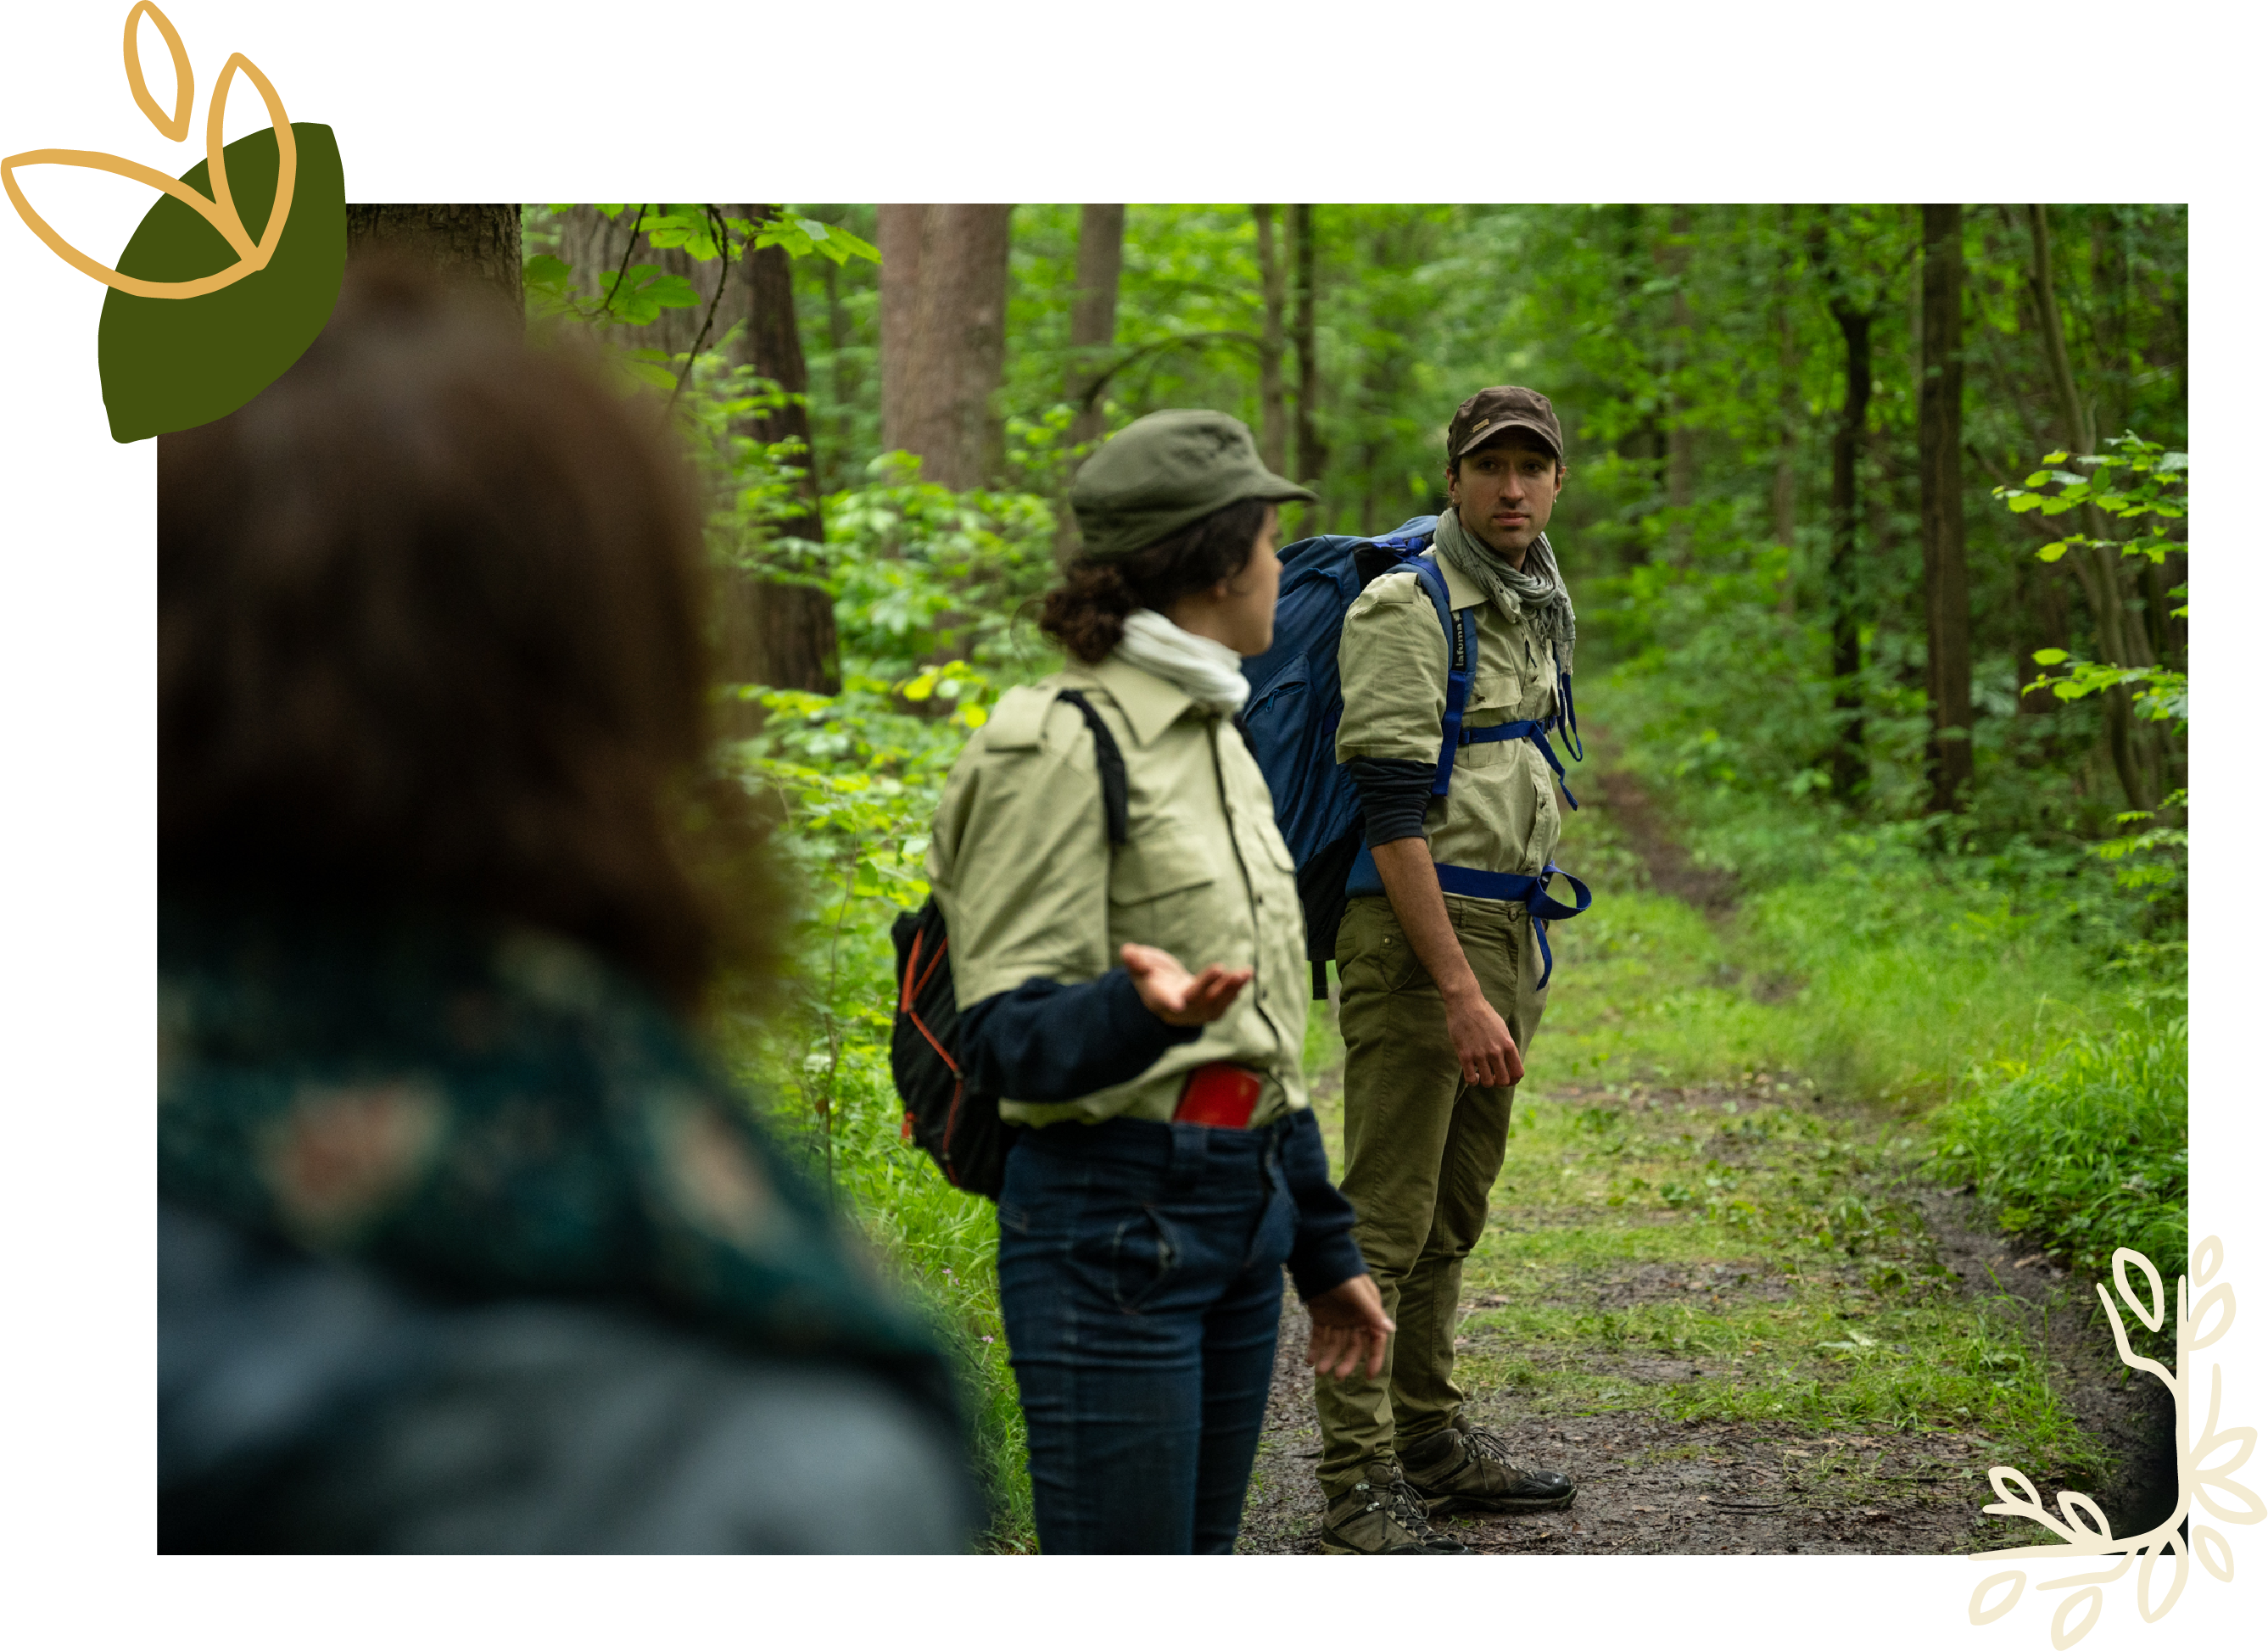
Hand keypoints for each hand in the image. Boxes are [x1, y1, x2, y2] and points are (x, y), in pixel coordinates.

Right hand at [1121, 943, 1251, 1027]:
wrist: (1167, 995)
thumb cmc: (1151, 977)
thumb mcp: (1139, 968)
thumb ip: (1135, 960)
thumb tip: (1128, 951)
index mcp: (1159, 1000)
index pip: (1164, 1002)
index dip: (1170, 1003)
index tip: (1177, 1004)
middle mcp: (1180, 1010)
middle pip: (1194, 1000)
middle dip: (1207, 985)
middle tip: (1220, 968)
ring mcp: (1198, 1012)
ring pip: (1215, 1003)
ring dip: (1230, 988)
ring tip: (1244, 972)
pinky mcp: (1212, 1010)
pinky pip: (1225, 1002)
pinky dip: (1236, 989)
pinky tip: (1246, 974)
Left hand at [1304, 1273, 1393, 1380]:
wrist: (1318, 1259)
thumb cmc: (1343, 1275)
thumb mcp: (1358, 1294)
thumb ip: (1372, 1313)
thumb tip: (1391, 1330)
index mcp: (1369, 1313)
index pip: (1375, 1339)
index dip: (1374, 1358)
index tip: (1369, 1376)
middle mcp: (1355, 1318)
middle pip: (1354, 1345)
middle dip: (1346, 1361)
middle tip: (1337, 1377)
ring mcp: (1338, 1318)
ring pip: (1335, 1343)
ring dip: (1328, 1358)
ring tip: (1319, 1372)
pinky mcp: (1321, 1316)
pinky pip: (1319, 1336)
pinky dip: (1315, 1348)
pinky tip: (1309, 1361)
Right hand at [1444, 984, 1522, 1087]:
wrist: (1465, 1003)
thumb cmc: (1484, 1014)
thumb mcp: (1502, 1028)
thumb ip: (1507, 1045)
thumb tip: (1509, 1061)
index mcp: (1508, 1044)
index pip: (1518, 1073)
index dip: (1514, 1080)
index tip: (1507, 1078)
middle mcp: (1496, 1051)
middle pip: (1503, 1081)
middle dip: (1499, 1083)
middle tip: (1493, 1077)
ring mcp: (1480, 1054)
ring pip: (1487, 1082)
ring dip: (1485, 1082)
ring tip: (1481, 1075)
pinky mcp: (1465, 1055)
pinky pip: (1470, 1078)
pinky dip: (1472, 1081)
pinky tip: (1472, 1074)